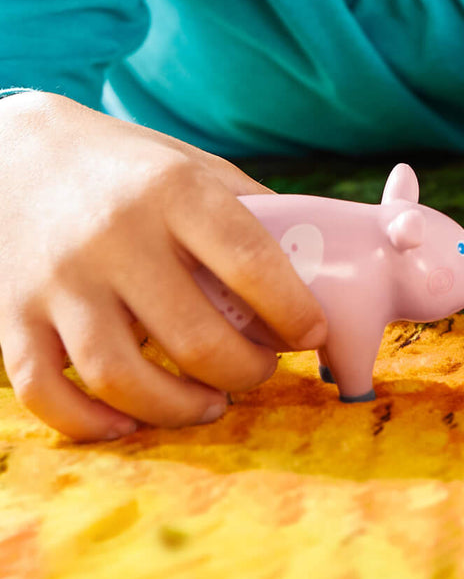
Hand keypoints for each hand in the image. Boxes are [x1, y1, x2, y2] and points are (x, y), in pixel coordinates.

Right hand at [0, 92, 327, 440]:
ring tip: (212, 403)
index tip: (312, 335)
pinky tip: (131, 422)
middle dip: (245, 370)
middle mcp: (116, 237)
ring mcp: (59, 281)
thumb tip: (318, 264)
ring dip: (178, 407)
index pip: (251, 262)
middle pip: (194, 336)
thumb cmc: (131, 168)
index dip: (292, 310)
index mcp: (175, 193)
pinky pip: (46, 392)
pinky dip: (91, 423)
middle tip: (262, 371)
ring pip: (122, 377)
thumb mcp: (196, 167)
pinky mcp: (12, 316)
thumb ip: (251, 212)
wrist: (19, 155)